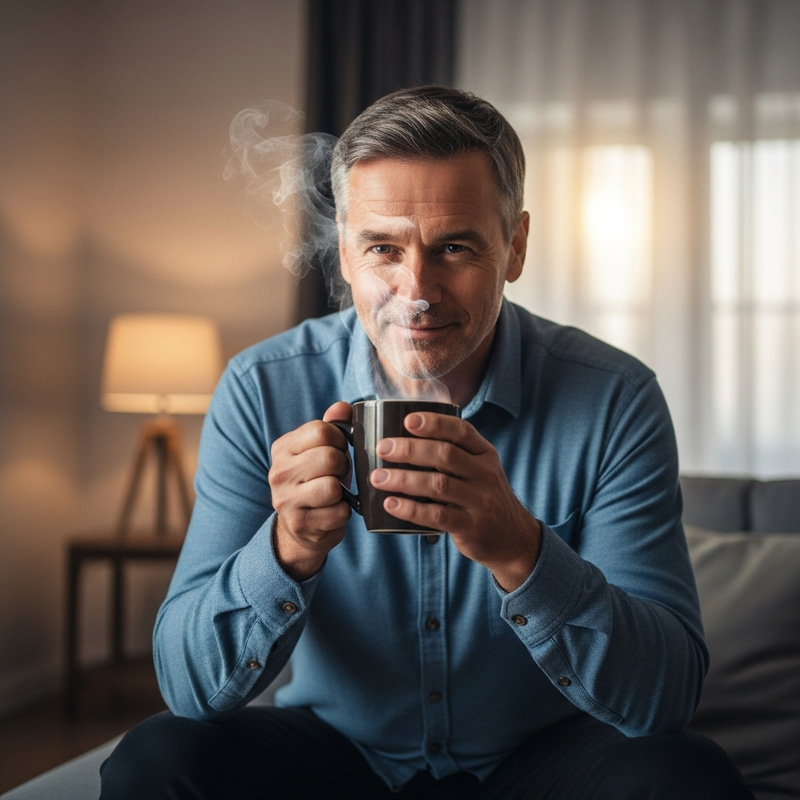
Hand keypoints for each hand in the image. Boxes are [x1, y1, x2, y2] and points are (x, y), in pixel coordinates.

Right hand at [269, 401, 352, 580]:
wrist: (301, 526)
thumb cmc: (316, 481)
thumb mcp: (320, 450)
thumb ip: (331, 426)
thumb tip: (343, 407)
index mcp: (283, 448)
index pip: (322, 430)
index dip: (340, 439)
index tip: (338, 449)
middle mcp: (279, 472)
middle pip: (330, 458)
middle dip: (343, 466)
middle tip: (338, 474)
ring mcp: (286, 500)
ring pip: (332, 486)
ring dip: (342, 491)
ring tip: (335, 493)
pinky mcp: (299, 524)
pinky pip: (339, 512)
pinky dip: (343, 513)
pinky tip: (332, 511)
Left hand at [370, 412, 541, 590]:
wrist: (513, 537)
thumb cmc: (483, 497)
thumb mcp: (479, 469)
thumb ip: (454, 454)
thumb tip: (404, 436)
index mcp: (485, 454)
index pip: (461, 431)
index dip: (434, 423)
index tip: (408, 420)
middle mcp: (485, 474)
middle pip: (445, 455)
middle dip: (410, 449)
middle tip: (383, 448)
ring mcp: (480, 501)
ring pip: (438, 484)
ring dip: (404, 479)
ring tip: (378, 478)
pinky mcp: (471, 527)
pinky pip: (438, 516)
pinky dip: (411, 510)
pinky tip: (391, 504)